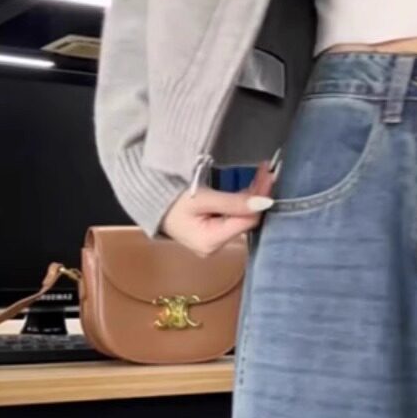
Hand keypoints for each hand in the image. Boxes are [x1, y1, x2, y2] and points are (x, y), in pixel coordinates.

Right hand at [162, 159, 277, 256]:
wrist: (148, 200)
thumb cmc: (169, 199)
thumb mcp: (202, 198)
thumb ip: (233, 202)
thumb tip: (264, 203)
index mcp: (211, 242)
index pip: (247, 221)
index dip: (260, 199)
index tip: (269, 176)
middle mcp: (215, 246)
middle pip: (246, 220)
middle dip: (258, 195)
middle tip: (267, 171)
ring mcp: (215, 241)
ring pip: (242, 217)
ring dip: (252, 196)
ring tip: (262, 174)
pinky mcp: (214, 232)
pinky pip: (233, 216)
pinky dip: (242, 201)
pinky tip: (251, 186)